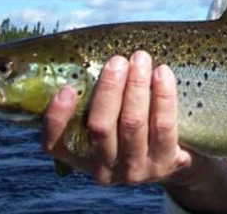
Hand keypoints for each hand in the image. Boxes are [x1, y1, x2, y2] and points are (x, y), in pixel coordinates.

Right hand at [41, 51, 192, 184]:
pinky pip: (164, 126)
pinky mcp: (165, 163)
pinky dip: (162, 97)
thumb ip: (94, 100)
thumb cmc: (130, 131)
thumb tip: (89, 58)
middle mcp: (104, 169)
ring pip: (132, 123)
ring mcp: (135, 169)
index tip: (66, 90)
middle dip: (108, 89)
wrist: (172, 165)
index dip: (56, 120)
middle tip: (117, 61)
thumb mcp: (108, 124)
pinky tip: (162, 74)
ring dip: (136, 86)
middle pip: (100, 128)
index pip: (55, 145)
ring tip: (141, 59)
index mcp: (81, 157)